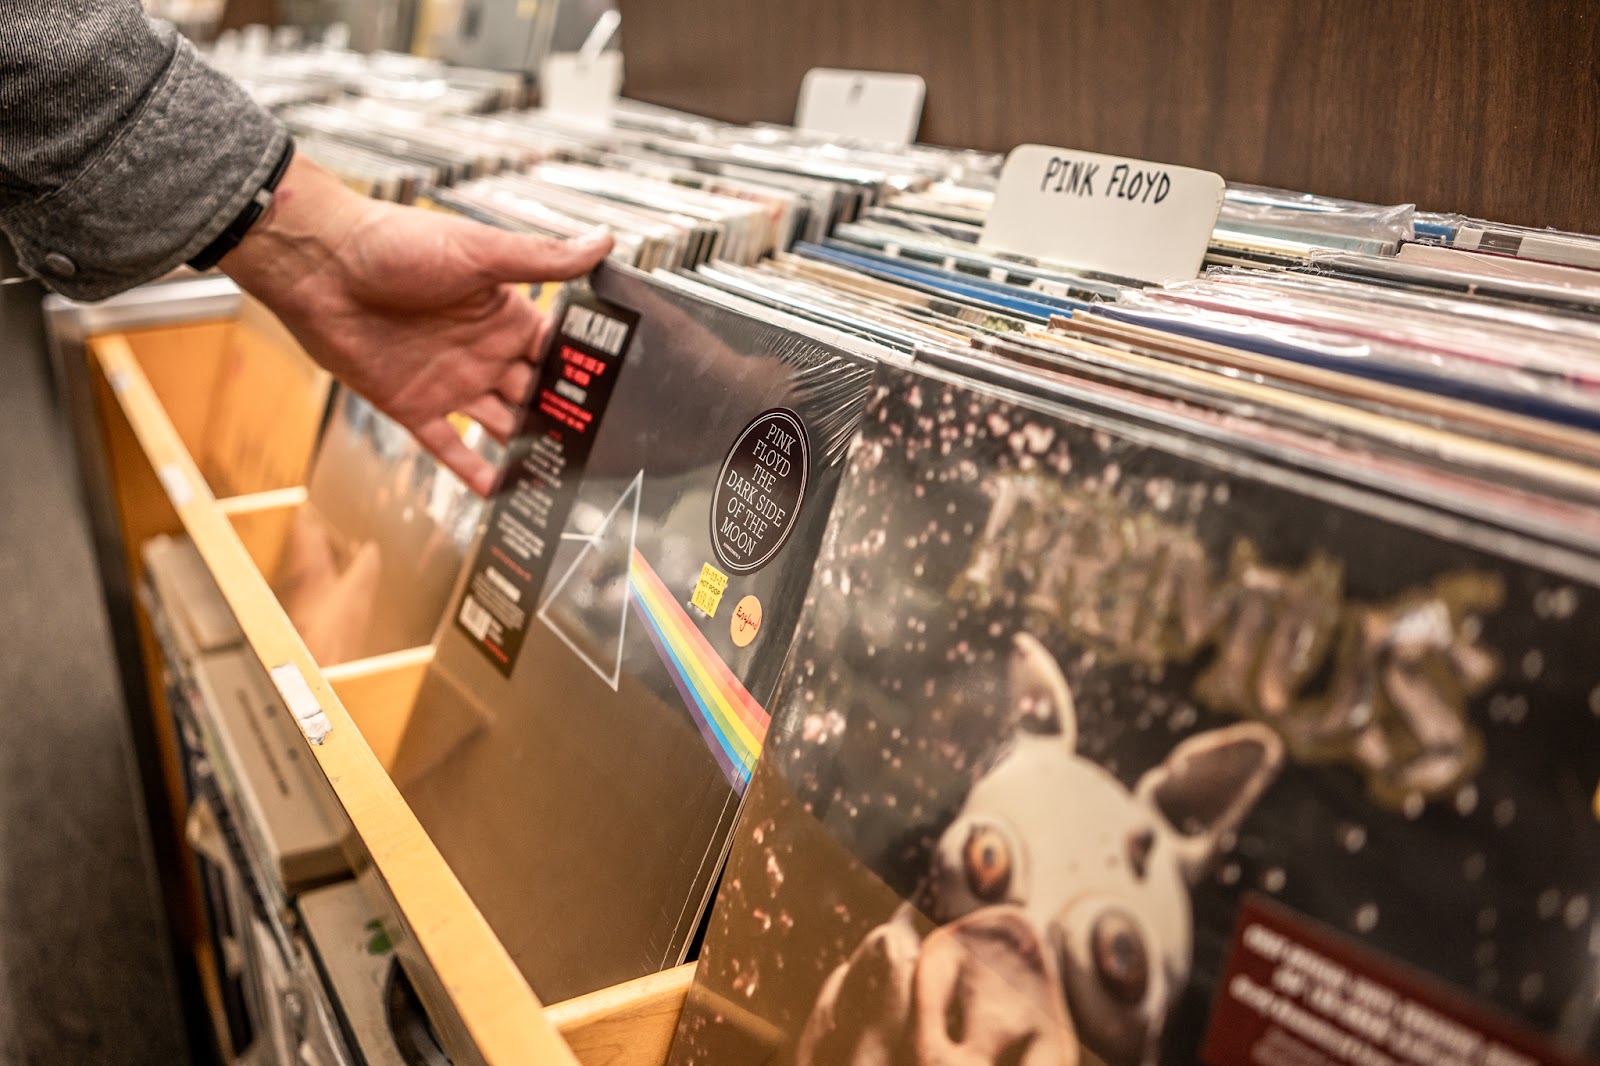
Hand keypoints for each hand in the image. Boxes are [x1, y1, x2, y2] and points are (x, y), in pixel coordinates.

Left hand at [220, 154, 612, 494]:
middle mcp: (484, 352)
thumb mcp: (479, 251)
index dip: (586, 373)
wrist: (320, 266)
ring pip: (502, 425)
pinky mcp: (413, 407)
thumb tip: (604, 242)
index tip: (622, 396)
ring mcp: (451, 383)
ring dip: (529, 448)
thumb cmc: (395, 244)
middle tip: (602, 449)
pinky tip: (501, 494)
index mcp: (506, 315)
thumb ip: (542, 258)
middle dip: (565, 418)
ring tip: (565, 477)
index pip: (559, 351)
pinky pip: (450, 447)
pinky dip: (474, 471)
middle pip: (537, 395)